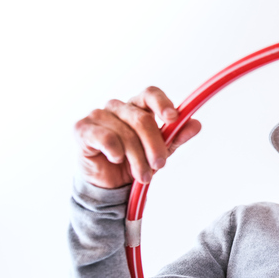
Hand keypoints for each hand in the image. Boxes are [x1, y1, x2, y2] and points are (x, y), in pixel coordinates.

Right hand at [74, 86, 201, 188]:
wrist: (109, 183)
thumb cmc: (133, 161)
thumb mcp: (161, 151)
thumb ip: (176, 136)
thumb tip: (196, 124)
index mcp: (137, 107)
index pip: (150, 94)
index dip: (162, 103)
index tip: (173, 118)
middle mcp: (117, 107)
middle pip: (142, 119)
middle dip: (154, 145)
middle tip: (160, 164)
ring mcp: (98, 115)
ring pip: (126, 134)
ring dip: (137, 159)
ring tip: (143, 175)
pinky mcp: (82, 128)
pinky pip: (105, 138)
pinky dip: (115, 152)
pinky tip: (116, 159)